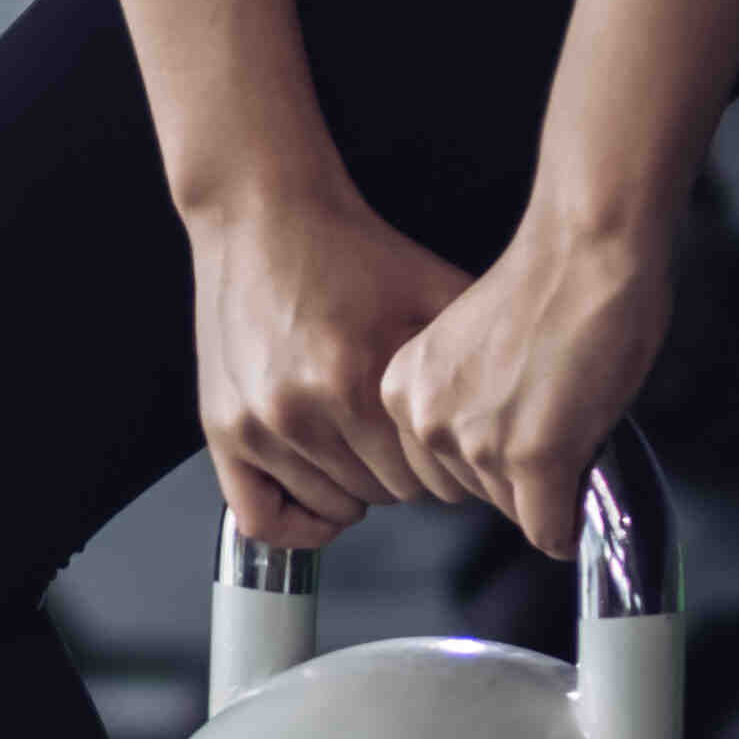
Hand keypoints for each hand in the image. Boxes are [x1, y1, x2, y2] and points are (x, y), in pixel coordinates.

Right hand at [186, 183, 473, 550]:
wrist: (264, 215)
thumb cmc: (348, 251)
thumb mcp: (434, 292)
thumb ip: (476, 359)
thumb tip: (515, 421)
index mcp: (359, 385)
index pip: (428, 480)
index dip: (447, 468)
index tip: (446, 449)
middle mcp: (303, 413)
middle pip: (385, 496)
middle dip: (406, 474)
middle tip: (406, 441)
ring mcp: (258, 426)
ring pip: (332, 506)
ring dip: (357, 488)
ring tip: (364, 450)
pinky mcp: (222, 430)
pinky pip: (259, 518)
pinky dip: (297, 522)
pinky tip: (320, 501)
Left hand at [378, 216, 673, 561]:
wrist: (587, 253)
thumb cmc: (546, 286)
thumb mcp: (468, 352)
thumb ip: (461, 405)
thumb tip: (486, 460)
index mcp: (402, 392)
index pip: (434, 468)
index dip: (486, 455)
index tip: (517, 426)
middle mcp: (426, 421)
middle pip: (472, 492)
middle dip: (517, 474)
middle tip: (555, 425)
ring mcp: (478, 442)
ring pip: (514, 510)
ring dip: (549, 488)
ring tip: (574, 427)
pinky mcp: (531, 458)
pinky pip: (547, 529)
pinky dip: (567, 527)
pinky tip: (580, 507)